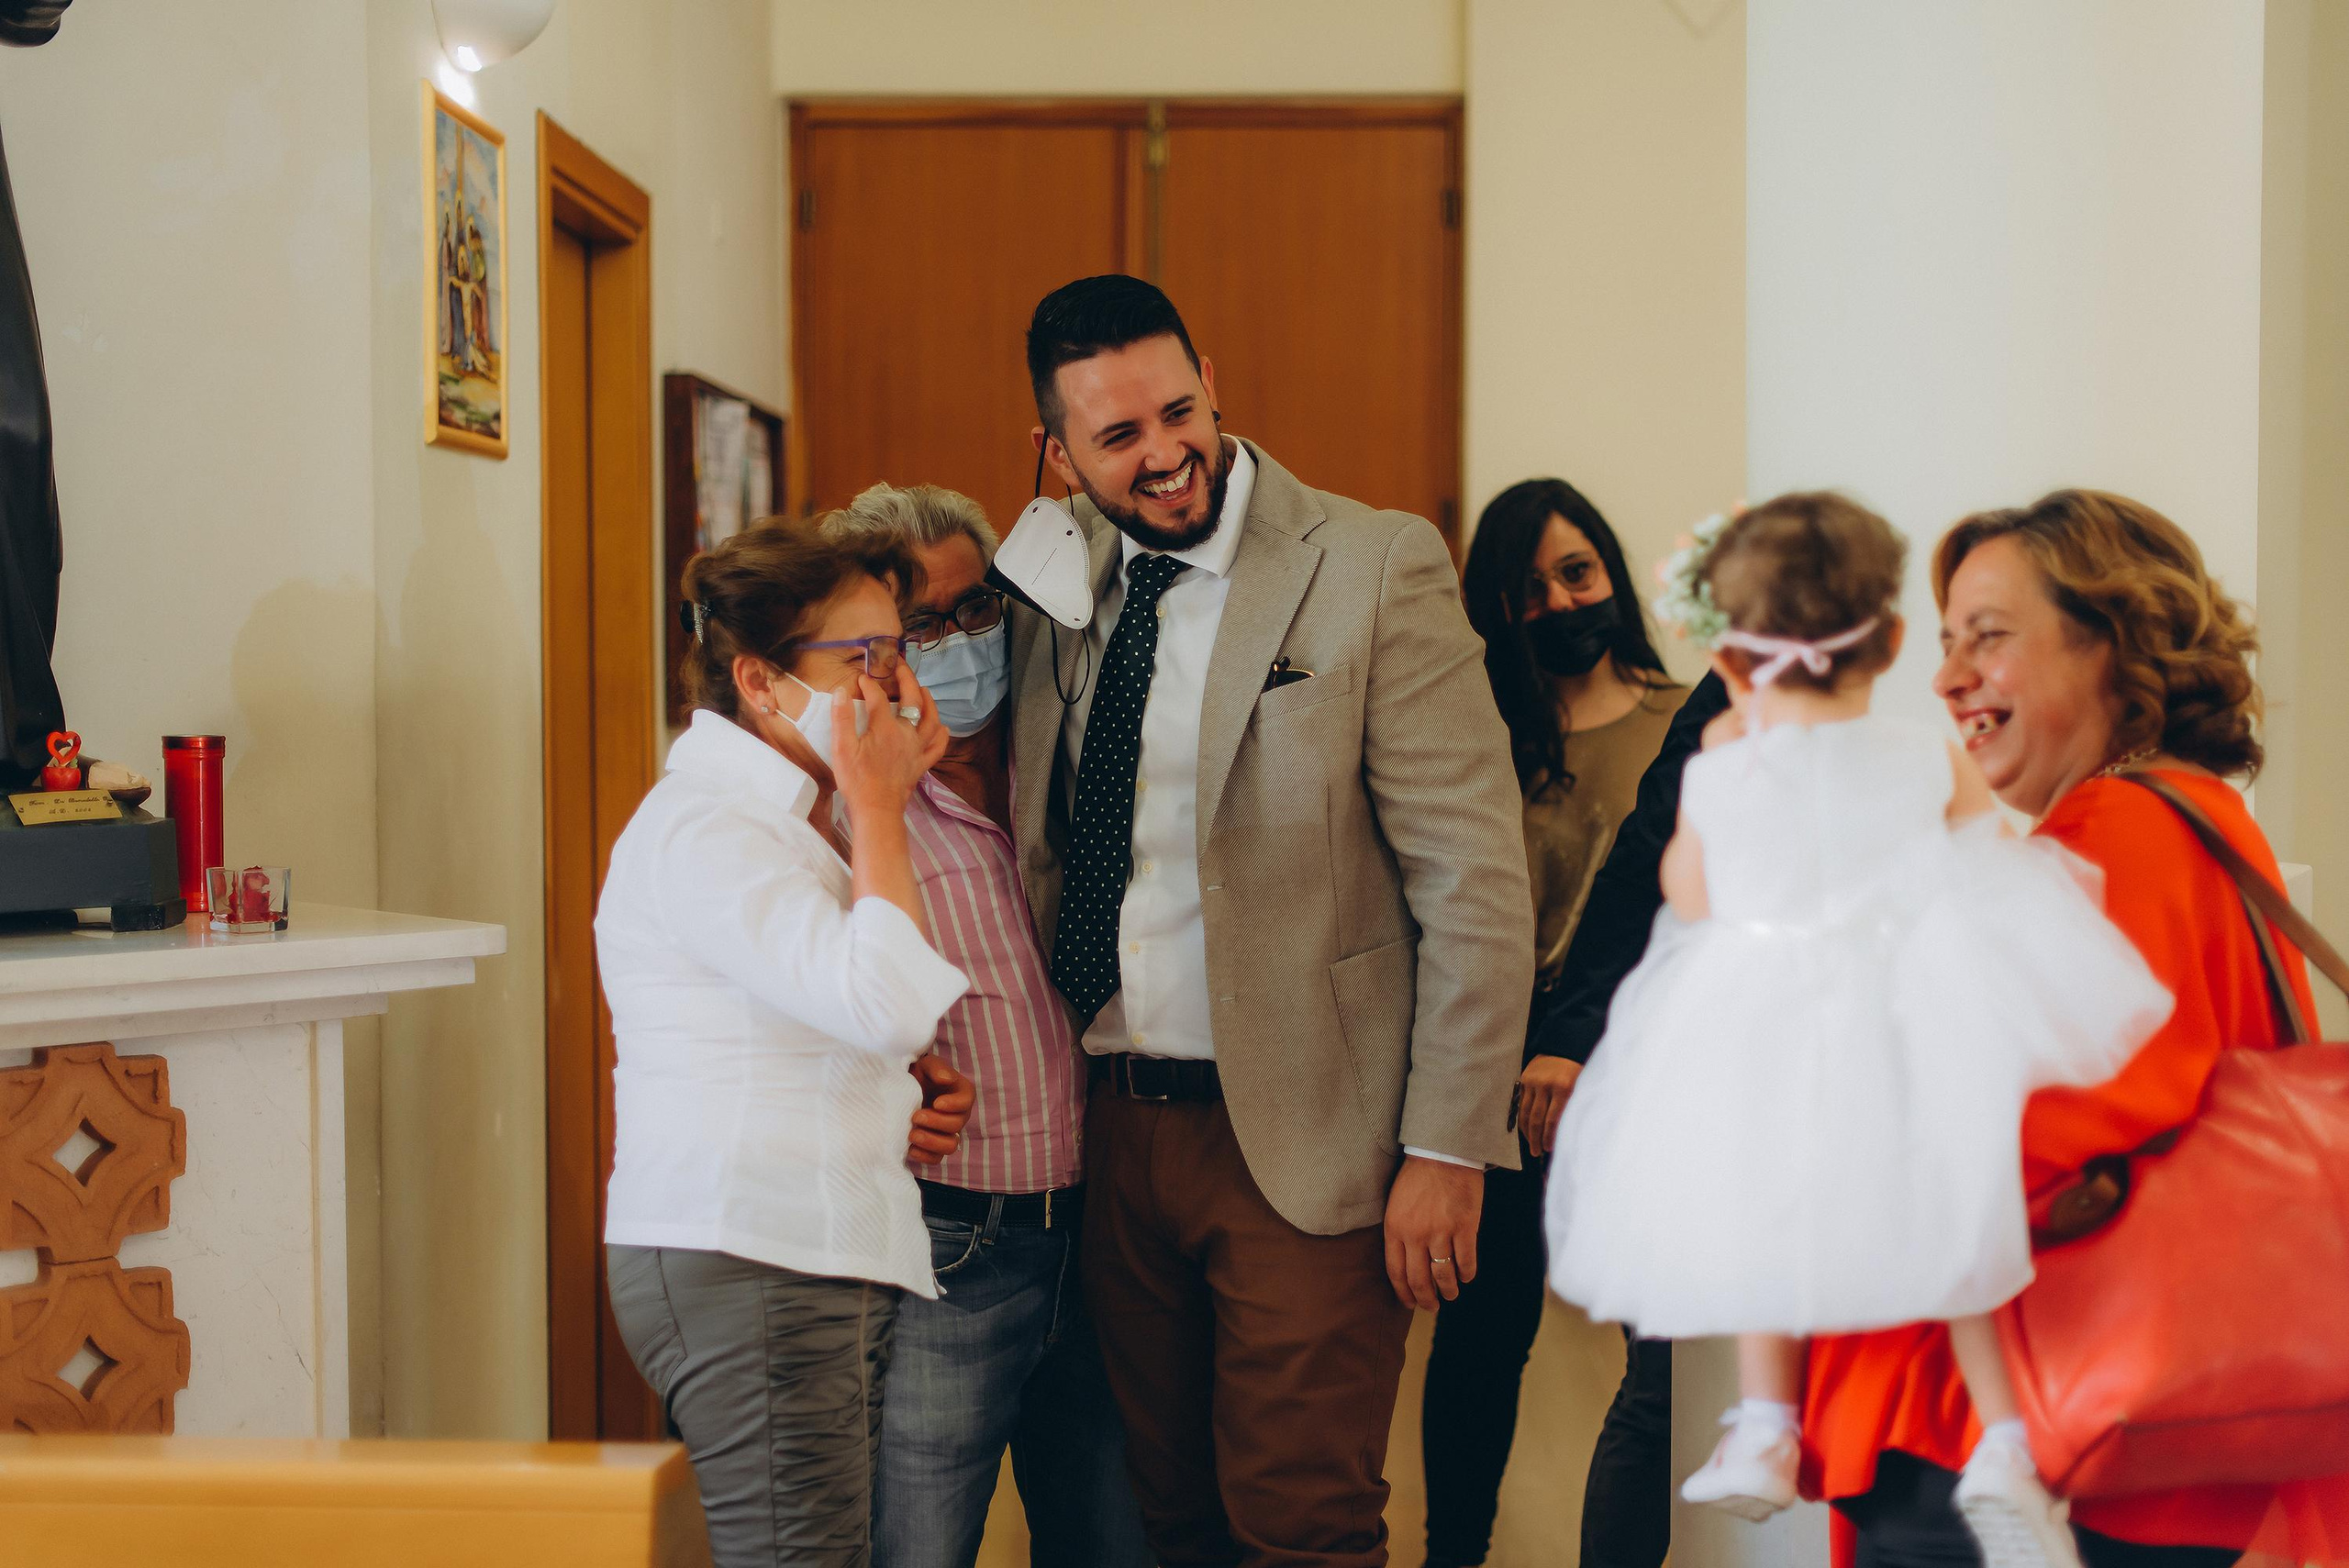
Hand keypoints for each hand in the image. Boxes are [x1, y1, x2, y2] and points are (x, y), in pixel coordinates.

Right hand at [832, 665, 947, 821]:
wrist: (877, 810)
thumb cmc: (857, 781)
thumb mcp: (842, 748)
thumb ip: (842, 718)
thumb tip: (842, 692)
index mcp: (885, 728)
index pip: (878, 697)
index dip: (869, 685)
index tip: (861, 679)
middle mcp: (906, 734)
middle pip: (912, 700)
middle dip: (907, 679)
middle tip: (900, 666)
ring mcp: (916, 749)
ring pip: (931, 720)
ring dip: (929, 702)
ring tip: (923, 690)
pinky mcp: (921, 765)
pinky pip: (937, 747)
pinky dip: (941, 735)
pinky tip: (942, 727)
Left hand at [906, 1054, 973, 1165]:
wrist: (902, 1089)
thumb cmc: (919, 1074)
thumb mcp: (926, 1064)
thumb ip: (936, 1068)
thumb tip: (945, 1079)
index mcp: (961, 1094)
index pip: (966, 1102)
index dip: (953, 1105)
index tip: (936, 1102)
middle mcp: (958, 1115)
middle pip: (956, 1125)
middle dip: (935, 1123)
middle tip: (915, 1116)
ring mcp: (947, 1133)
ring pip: (950, 1146)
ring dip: (931, 1142)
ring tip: (912, 1135)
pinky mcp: (934, 1146)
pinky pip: (936, 1159)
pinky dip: (924, 1156)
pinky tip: (910, 1148)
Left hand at [1383, 1155, 1482, 1309]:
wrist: (1443, 1152)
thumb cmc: (1417, 1177)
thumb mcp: (1395, 1204)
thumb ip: (1398, 1232)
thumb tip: (1403, 1262)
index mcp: (1395, 1228)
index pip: (1395, 1272)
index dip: (1403, 1293)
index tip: (1409, 1303)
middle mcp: (1416, 1235)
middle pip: (1419, 1280)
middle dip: (1426, 1299)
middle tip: (1431, 1306)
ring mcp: (1441, 1233)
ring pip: (1444, 1276)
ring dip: (1448, 1291)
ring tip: (1451, 1295)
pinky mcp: (1465, 1229)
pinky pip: (1466, 1262)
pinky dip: (1467, 1274)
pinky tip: (1467, 1276)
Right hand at [1518, 1054, 1583, 1158]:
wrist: (1565, 1046)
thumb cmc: (1578, 1071)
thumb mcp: (1583, 1088)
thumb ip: (1575, 1108)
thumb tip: (1570, 1135)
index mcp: (1564, 1087)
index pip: (1553, 1120)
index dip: (1550, 1137)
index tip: (1550, 1148)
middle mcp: (1546, 1084)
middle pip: (1537, 1119)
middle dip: (1536, 1138)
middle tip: (1537, 1152)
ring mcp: (1533, 1081)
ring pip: (1526, 1112)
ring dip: (1527, 1132)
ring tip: (1530, 1145)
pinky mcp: (1524, 1079)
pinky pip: (1520, 1103)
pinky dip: (1522, 1118)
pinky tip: (1525, 1129)